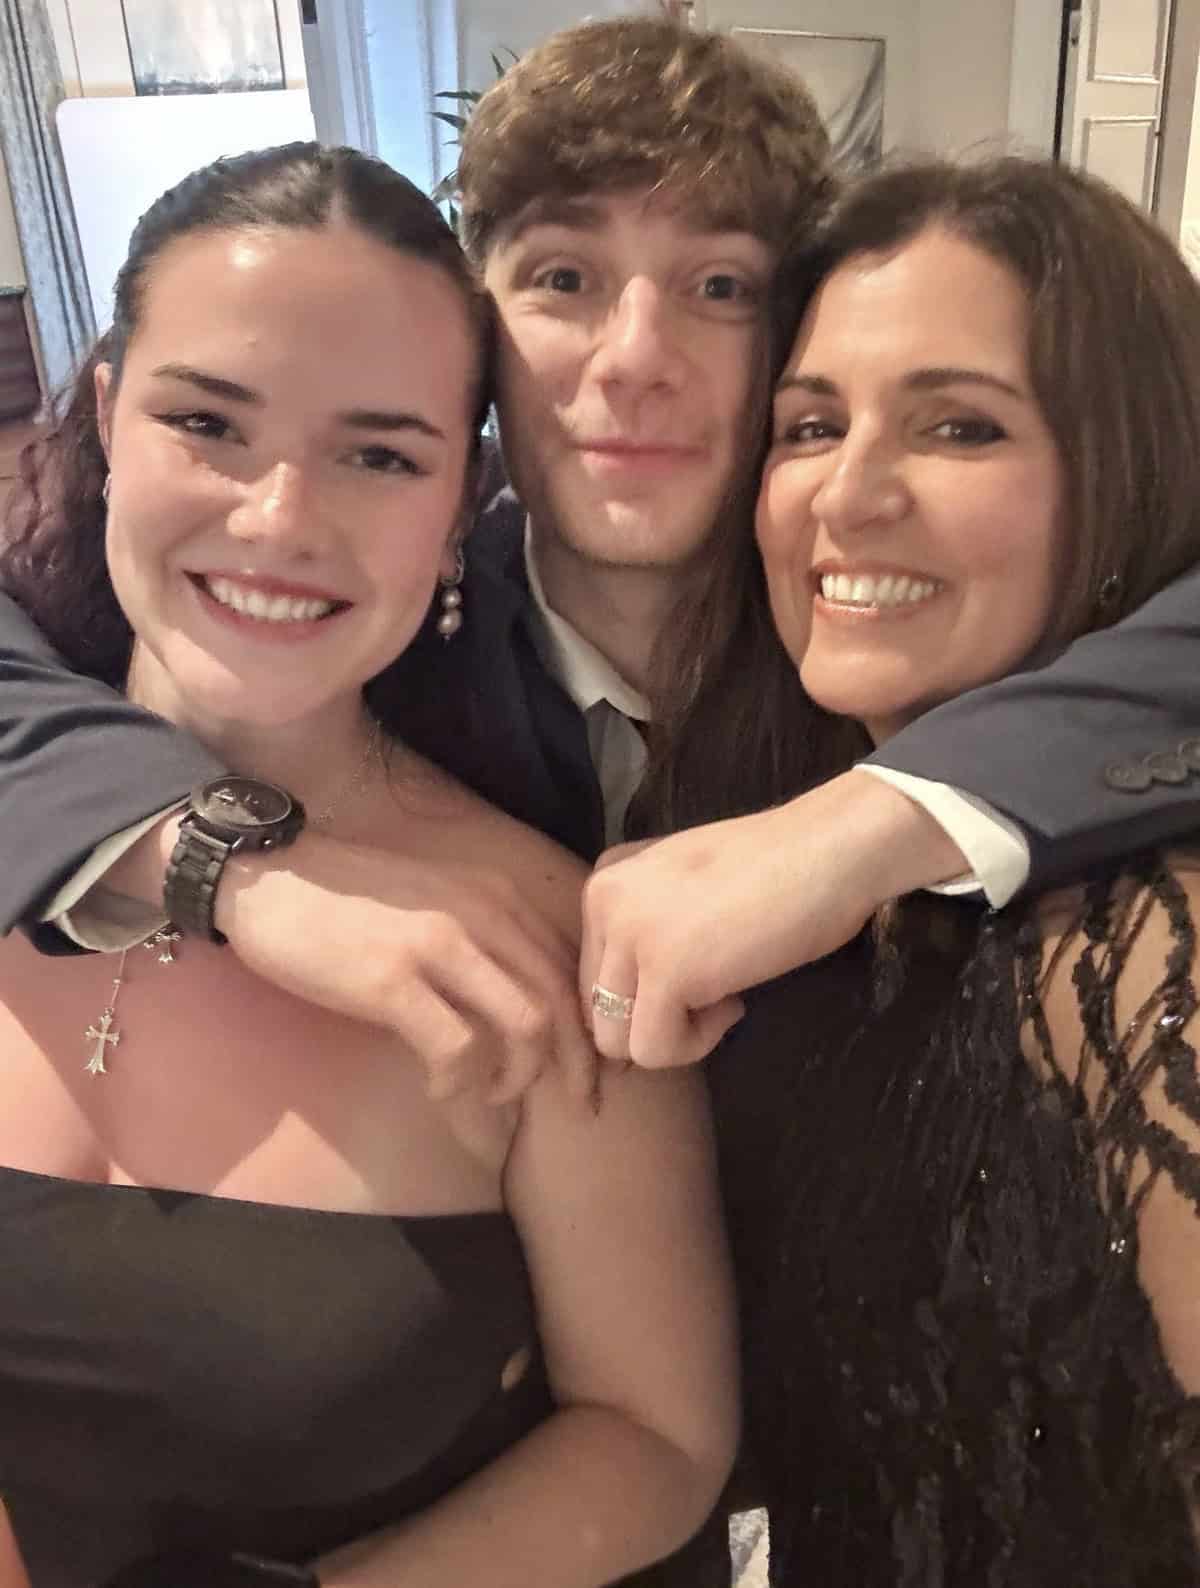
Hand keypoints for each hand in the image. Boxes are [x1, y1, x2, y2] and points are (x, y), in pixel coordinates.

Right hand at [215, 831, 596, 1103]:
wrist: (267, 878)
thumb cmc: (348, 899)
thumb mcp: (436, 905)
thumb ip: (482, 944)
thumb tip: (520, 1009)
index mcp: (496, 896)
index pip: (568, 965)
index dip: (588, 1023)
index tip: (589, 1066)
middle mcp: (482, 913)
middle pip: (561, 999)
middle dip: (577, 1063)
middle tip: (576, 1104)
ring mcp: (439, 945)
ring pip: (526, 1023)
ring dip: (520, 1075)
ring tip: (495, 1094)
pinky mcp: (393, 980)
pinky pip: (457, 1047)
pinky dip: (461, 1082)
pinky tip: (441, 1090)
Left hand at [580, 769, 966, 1066]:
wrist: (832, 850)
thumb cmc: (778, 869)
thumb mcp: (683, 888)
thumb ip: (645, 930)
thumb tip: (624, 1011)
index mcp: (606, 881)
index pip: (594, 977)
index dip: (647, 992)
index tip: (704, 965)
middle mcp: (604, 901)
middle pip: (599, 1011)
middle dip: (656, 1017)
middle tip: (717, 988)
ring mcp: (630, 934)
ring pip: (616, 1040)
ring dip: (673, 1035)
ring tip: (724, 996)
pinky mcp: (664, 970)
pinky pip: (652, 1050)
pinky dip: (696, 1044)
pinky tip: (735, 1000)